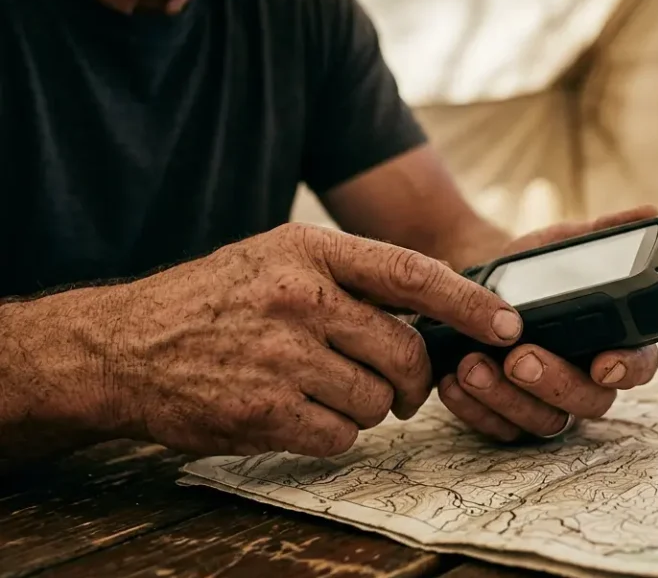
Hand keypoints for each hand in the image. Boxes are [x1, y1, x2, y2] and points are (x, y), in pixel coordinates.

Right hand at [67, 224, 521, 456]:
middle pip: (406, 351)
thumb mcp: (277, 257)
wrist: (121, 347)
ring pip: (378, 400)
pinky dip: (332, 433)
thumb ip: (351, 275)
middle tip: (398, 386)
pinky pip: (341, 435)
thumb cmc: (211, 301)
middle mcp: (299, 298)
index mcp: (309, 250)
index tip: (507, 323)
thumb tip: (437, 308)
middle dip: (413, 378)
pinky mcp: (264, 410)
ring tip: (322, 389)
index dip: (470, 302)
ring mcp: (281, 356)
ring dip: (366, 406)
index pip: (413, 274)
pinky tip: (298, 413)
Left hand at [437, 205, 657, 441]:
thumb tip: (651, 215)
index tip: (604, 364)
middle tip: (519, 358)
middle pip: (591, 401)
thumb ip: (606, 231)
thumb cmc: (533, 268)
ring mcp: (550, 403)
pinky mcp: (511, 417)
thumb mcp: (565, 242)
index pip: (640, 364)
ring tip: (472, 365)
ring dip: (507, 399)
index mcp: (614, 340)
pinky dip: (475, 412)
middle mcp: (587, 378)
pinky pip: (501, 430)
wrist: (475, 283)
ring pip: (545, 421)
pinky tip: (452, 383)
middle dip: (555, 383)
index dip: (628, 369)